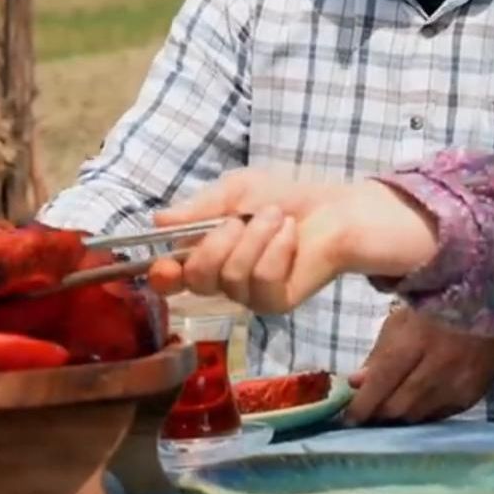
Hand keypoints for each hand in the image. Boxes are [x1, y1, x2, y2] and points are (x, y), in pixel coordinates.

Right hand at [145, 169, 441, 312]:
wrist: (334, 209)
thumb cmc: (285, 197)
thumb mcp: (237, 190)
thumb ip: (198, 207)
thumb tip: (158, 220)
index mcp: (207, 252)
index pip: (171, 278)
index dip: (163, 275)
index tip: (164, 265)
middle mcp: (223, 280)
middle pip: (196, 278)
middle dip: (217, 241)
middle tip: (244, 218)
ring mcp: (248, 295)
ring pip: (229, 277)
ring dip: (255, 237)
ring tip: (276, 219)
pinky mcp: (275, 303)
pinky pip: (260, 281)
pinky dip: (276, 251)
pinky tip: (290, 236)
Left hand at [341, 302, 493, 424]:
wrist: (492, 299)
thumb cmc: (438, 304)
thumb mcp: (402, 320)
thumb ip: (378, 354)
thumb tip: (356, 384)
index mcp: (416, 338)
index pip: (382, 382)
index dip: (361, 405)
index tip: (349, 416)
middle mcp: (440, 364)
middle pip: (399, 406)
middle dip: (379, 413)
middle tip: (369, 412)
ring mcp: (461, 381)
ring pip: (420, 415)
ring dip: (402, 414)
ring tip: (393, 406)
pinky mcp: (476, 392)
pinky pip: (442, 414)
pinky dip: (427, 412)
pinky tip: (420, 402)